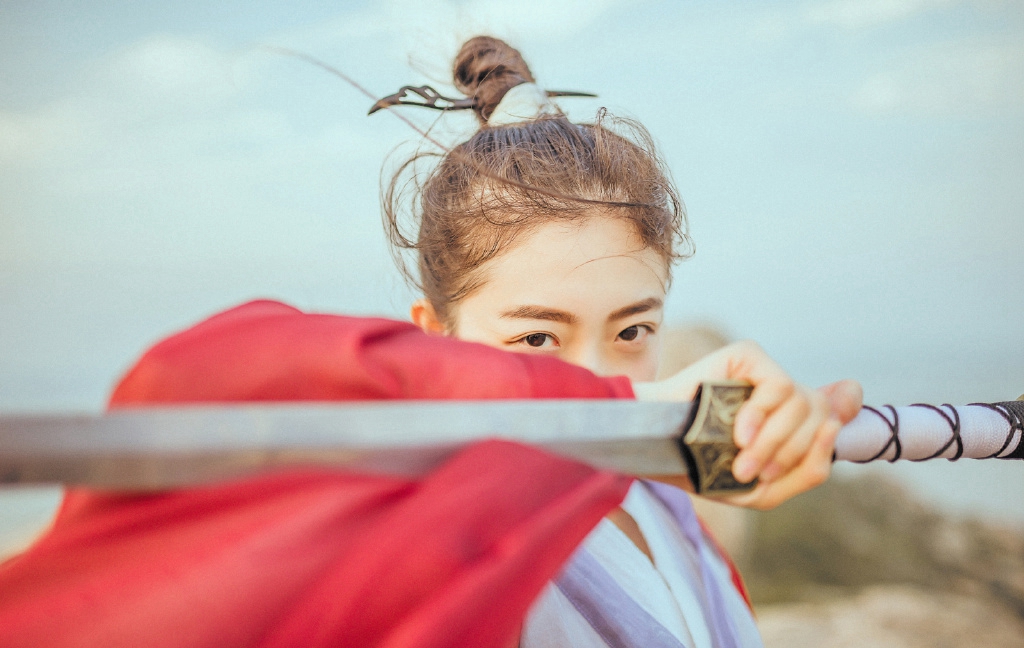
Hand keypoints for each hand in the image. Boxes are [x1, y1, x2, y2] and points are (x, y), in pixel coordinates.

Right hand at [632, 341, 862, 509]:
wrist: (654, 450)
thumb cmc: (704, 468)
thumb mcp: (766, 489)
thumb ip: (812, 465)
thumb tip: (841, 416)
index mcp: (789, 420)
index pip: (838, 413)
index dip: (839, 424)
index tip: (819, 439)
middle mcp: (781, 390)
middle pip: (823, 417)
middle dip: (792, 454)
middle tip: (753, 474)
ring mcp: (764, 371)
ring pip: (803, 404)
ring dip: (774, 443)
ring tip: (740, 461)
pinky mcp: (747, 355)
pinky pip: (780, 386)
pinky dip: (762, 417)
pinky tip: (737, 434)